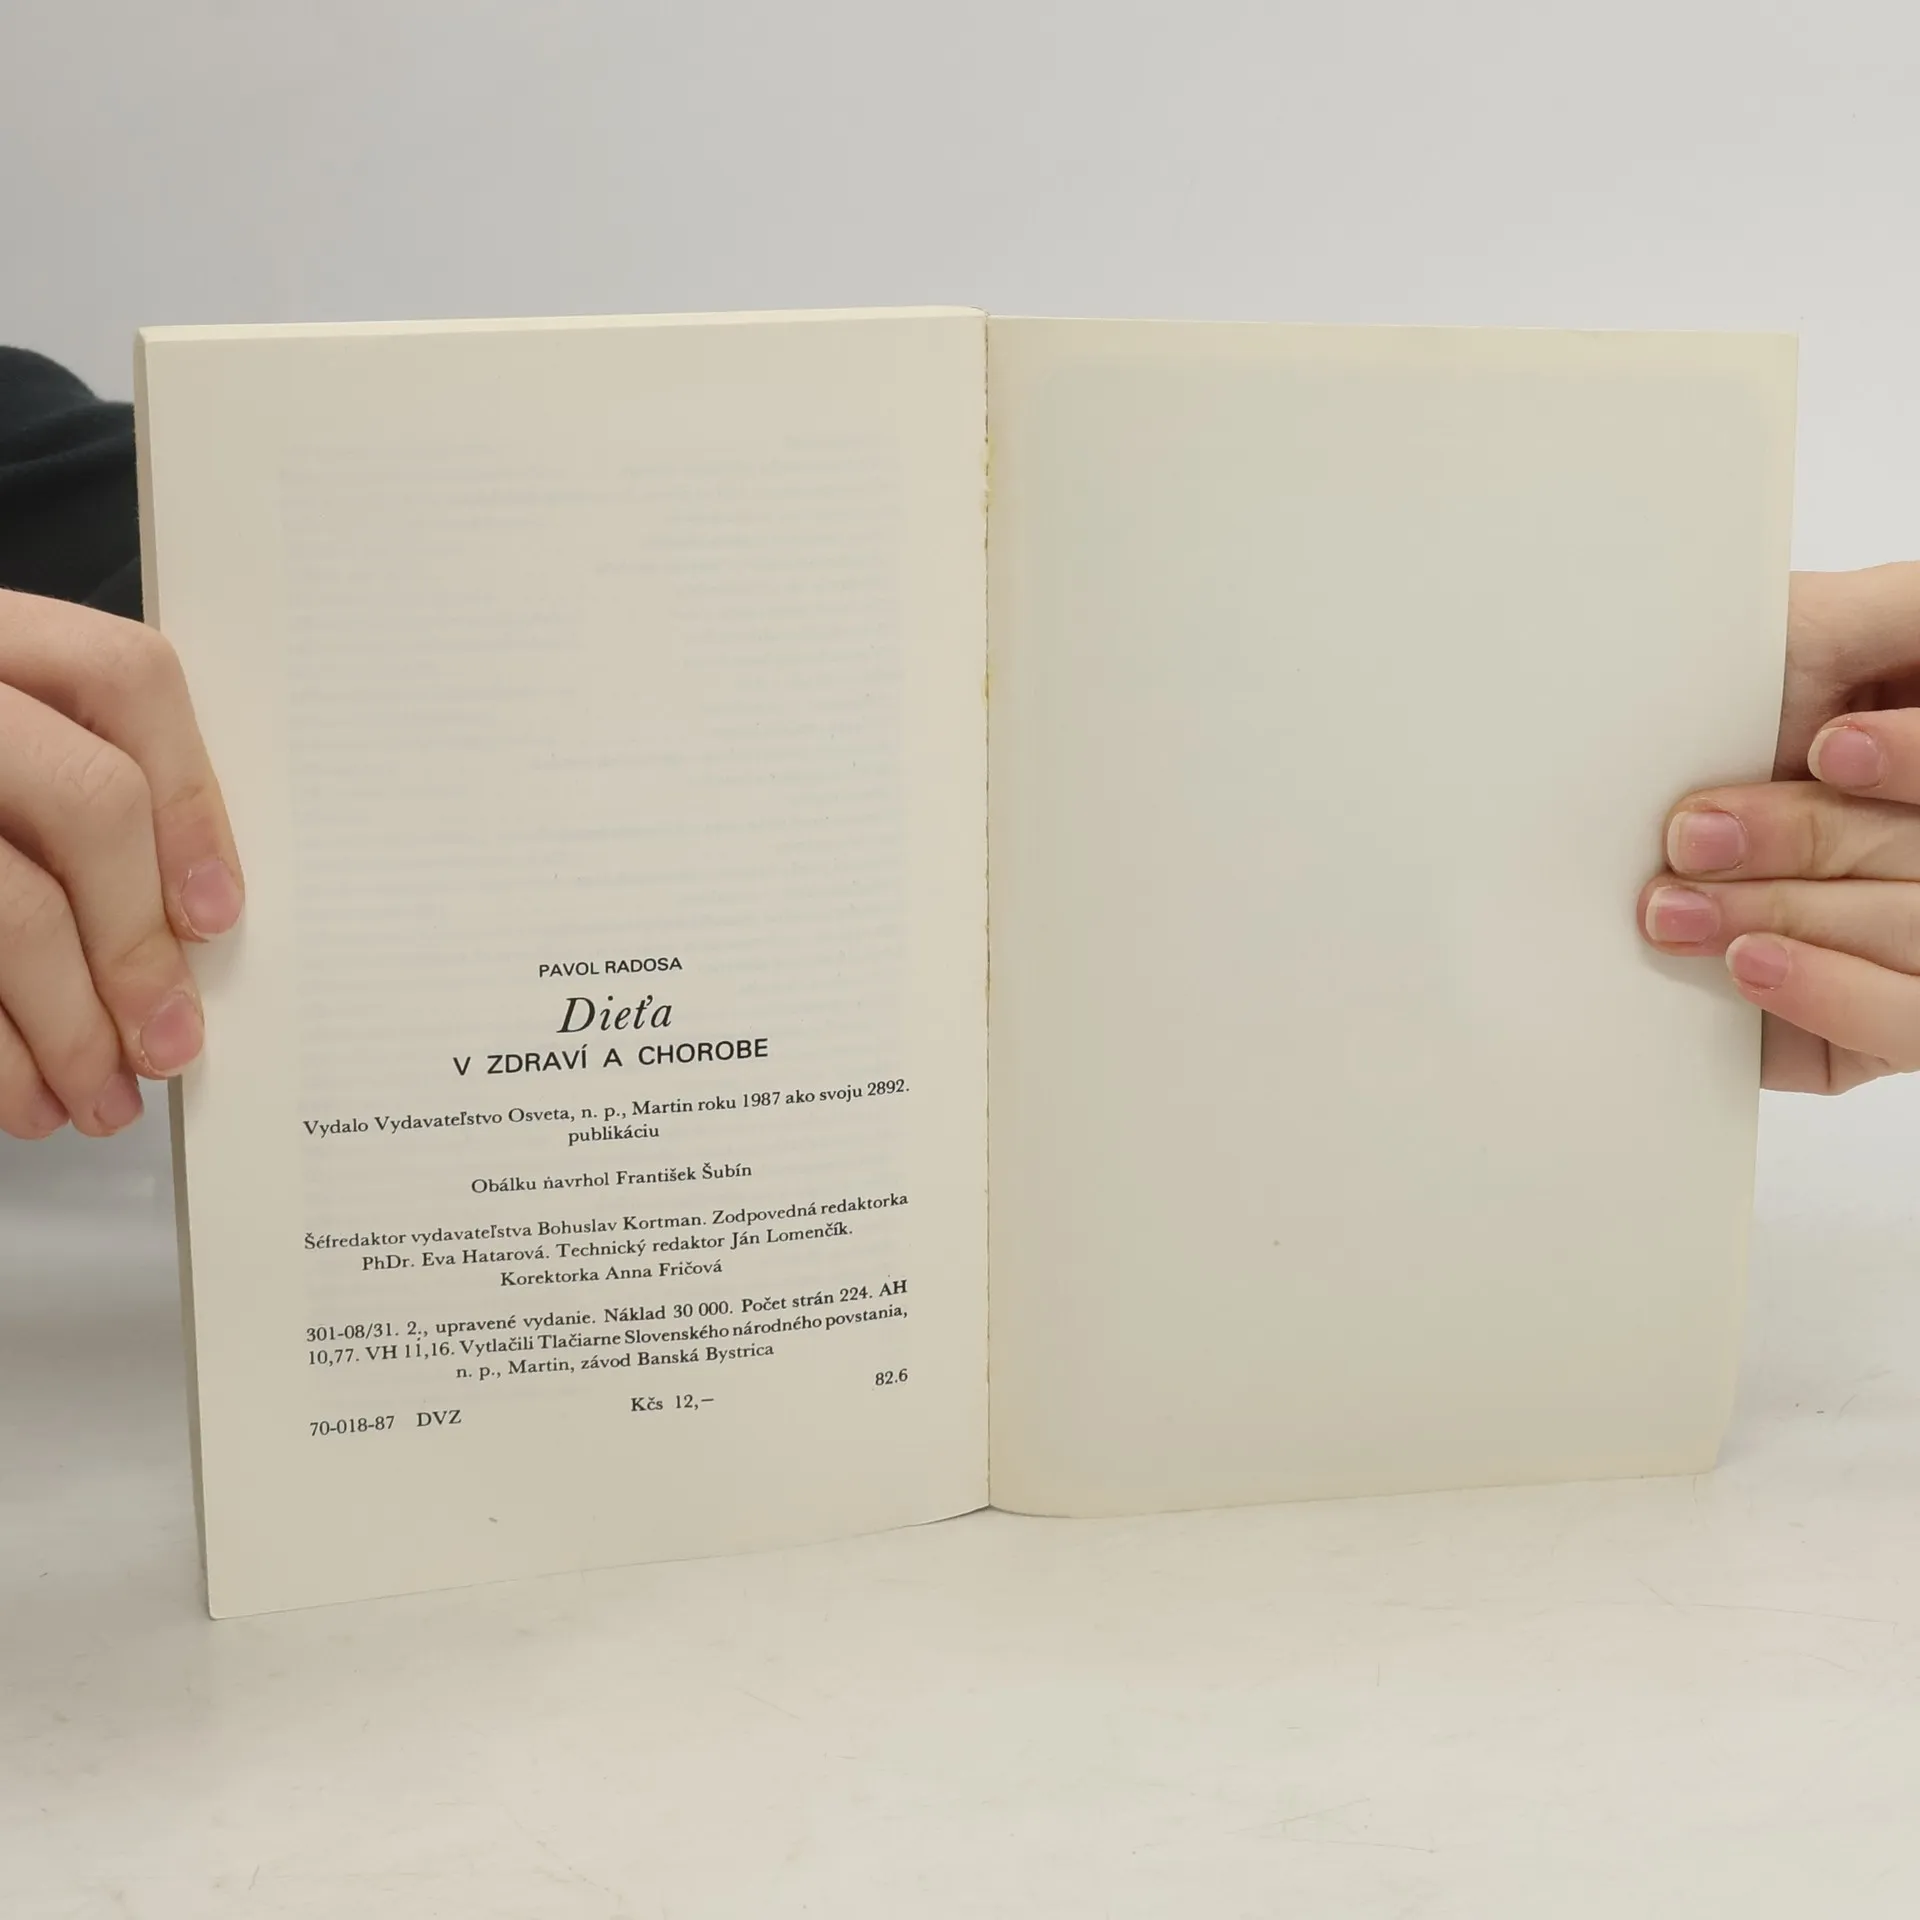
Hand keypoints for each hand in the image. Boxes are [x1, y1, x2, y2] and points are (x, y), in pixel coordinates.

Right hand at [0, 587, 241, 1138]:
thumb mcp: (10, 754)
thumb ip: (76, 800)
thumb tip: (192, 923)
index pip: (126, 680)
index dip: (192, 802)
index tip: (216, 914)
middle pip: (89, 801)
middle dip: (138, 944)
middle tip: (170, 1042)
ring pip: (15, 905)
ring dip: (70, 1025)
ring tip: (99, 1097)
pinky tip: (22, 1092)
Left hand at [1640, 563, 1919, 1091]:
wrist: (1673, 831)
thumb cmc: (1759, 716)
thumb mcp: (1811, 643)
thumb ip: (1847, 620)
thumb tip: (1770, 586)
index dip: (1911, 755)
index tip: (1829, 745)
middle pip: (1914, 848)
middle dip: (1799, 837)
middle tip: (1688, 834)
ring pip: (1907, 931)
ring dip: (1778, 915)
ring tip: (1671, 908)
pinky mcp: (1904, 1021)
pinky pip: (1902, 1021)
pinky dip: (1824, 992)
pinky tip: (1746, 967)